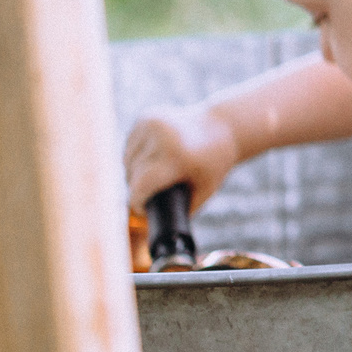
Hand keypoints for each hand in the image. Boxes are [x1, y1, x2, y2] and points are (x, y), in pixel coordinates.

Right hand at [123, 103, 242, 209]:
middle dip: (138, 187)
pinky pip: (130, 145)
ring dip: (133, 170)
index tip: (142, 210)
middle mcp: (162, 136)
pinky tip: (150, 156)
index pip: (141, 186)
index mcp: (177, 156)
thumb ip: (182, 211)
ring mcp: (152, 123)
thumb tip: (162, 235)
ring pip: (127, 159)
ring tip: (152, 174)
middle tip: (150, 194)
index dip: (138, 202)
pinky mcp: (146, 116)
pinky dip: (135, 154)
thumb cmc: (215, 163)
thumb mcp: (205, 190)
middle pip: (132, 174)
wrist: (224, 125)